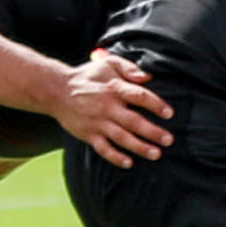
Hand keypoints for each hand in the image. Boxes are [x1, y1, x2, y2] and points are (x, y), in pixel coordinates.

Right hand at [57, 49, 173, 167]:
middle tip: (169, 140)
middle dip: (152, 132)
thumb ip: (129, 68)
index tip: (169, 113)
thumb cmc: (88, 76)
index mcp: (114, 88)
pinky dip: (115, 157)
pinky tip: (129, 163)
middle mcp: (107, 107)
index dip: (156, 104)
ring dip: (139, 147)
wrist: (56, 90)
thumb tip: (148, 76)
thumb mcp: (108, 63)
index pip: (139, 96)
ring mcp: (97, 122)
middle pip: (133, 121)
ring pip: (121, 137)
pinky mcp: (88, 134)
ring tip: (157, 154)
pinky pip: (103, 148)